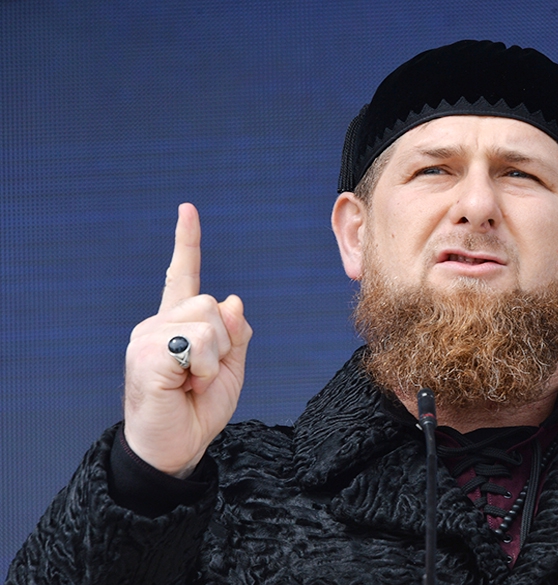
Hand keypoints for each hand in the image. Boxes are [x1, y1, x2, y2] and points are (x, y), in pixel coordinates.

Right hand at [123, 203, 251, 477]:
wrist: (177, 448)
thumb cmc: (198, 410)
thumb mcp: (231, 369)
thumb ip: (236, 334)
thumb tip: (231, 298)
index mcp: (177, 322)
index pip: (183, 275)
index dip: (187, 242)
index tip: (187, 209)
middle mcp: (158, 323)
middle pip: (211, 304)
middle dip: (224, 343)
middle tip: (204, 376)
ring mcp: (148, 337)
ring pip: (208, 321)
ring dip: (215, 359)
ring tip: (193, 383)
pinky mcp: (146, 355)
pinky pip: (196, 344)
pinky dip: (204, 369)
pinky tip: (184, 386)